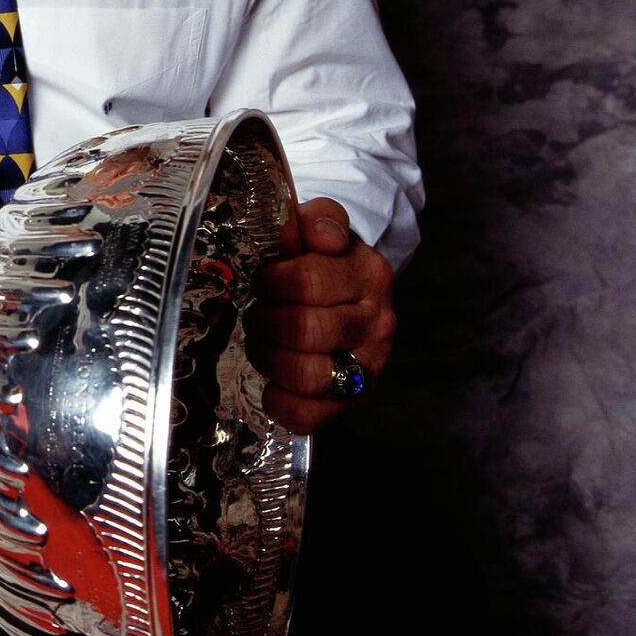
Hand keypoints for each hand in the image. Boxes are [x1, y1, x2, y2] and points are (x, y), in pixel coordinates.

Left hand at [247, 197, 394, 434]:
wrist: (350, 292)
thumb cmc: (322, 259)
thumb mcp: (319, 227)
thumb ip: (316, 219)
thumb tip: (318, 234)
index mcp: (369, 274)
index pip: (307, 282)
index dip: (271, 282)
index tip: (262, 279)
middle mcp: (378, 323)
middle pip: (304, 331)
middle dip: (266, 321)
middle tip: (258, 312)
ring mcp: (368, 366)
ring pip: (308, 375)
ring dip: (270, 359)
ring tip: (263, 342)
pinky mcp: (352, 401)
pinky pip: (310, 416)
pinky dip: (281, 402)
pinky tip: (271, 382)